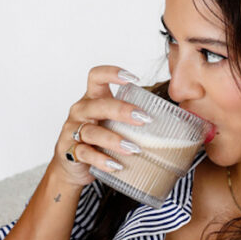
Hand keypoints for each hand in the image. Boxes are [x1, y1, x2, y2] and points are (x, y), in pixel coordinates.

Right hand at [53, 64, 146, 185]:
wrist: (70, 166)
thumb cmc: (96, 140)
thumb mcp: (109, 123)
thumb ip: (127, 119)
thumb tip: (170, 122)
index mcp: (91, 99)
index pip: (96, 76)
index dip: (113, 73)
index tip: (134, 78)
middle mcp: (81, 111)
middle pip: (99, 105)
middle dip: (122, 110)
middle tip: (143, 118)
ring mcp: (73, 131)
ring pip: (92, 131)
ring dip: (114, 139)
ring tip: (133, 148)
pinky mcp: (70, 151)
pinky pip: (86, 153)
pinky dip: (102, 159)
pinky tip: (116, 164)